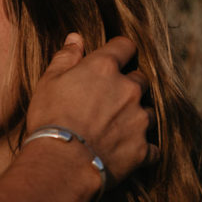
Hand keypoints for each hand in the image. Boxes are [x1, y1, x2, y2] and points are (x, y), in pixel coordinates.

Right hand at [25, 33, 156, 186]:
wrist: (61, 163)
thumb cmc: (50, 120)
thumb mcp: (49, 82)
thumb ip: (65, 58)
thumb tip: (75, 38)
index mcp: (105, 68)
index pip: (125, 46)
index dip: (120, 51)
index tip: (114, 60)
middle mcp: (128, 89)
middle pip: (141, 79)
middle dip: (130, 86)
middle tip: (111, 100)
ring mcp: (139, 120)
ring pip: (149, 112)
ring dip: (138, 116)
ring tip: (118, 128)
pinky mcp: (143, 148)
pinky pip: (152, 147)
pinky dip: (143, 148)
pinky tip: (128, 152)